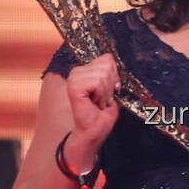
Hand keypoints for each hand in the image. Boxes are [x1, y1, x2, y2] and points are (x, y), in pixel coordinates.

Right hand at [64, 53, 119, 168]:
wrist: (95, 130)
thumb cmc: (103, 113)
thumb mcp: (112, 88)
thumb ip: (111, 72)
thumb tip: (112, 58)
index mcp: (86, 69)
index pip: (108, 59)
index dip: (114, 76)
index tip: (110, 91)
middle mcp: (77, 71)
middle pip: (107, 64)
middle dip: (111, 84)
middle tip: (103, 98)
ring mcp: (74, 78)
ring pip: (103, 74)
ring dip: (106, 92)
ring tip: (99, 101)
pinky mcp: (73, 87)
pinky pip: (97, 82)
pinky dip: (102, 95)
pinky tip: (95, 103)